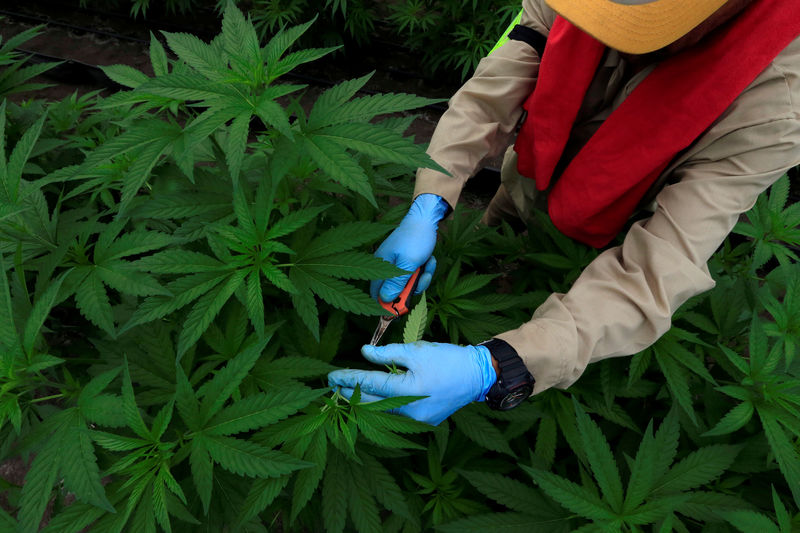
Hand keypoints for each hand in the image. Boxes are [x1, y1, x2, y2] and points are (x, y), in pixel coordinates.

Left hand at [327, 342, 496, 424]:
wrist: (477, 375)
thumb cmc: (447, 359)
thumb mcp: (416, 350)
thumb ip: (387, 353)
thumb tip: (364, 353)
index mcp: (406, 391)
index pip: (369, 384)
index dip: (347, 379)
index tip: (330, 376)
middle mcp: (409, 412)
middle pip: (370, 405)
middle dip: (349, 395)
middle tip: (332, 387)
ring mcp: (416, 421)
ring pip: (381, 414)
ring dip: (363, 403)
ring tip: (346, 394)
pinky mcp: (423, 422)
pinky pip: (394, 417)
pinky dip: (380, 408)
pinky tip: (369, 400)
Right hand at [370, 194, 449, 301]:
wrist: (426, 219)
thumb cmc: (415, 238)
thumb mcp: (408, 263)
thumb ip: (396, 283)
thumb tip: (385, 300)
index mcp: (380, 265)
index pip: (376, 293)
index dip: (387, 303)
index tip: (402, 307)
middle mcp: (386, 266)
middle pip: (395, 291)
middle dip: (411, 288)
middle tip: (420, 278)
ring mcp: (397, 265)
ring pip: (408, 284)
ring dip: (421, 278)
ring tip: (427, 264)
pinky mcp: (406, 263)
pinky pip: (414, 275)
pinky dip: (424, 270)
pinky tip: (429, 260)